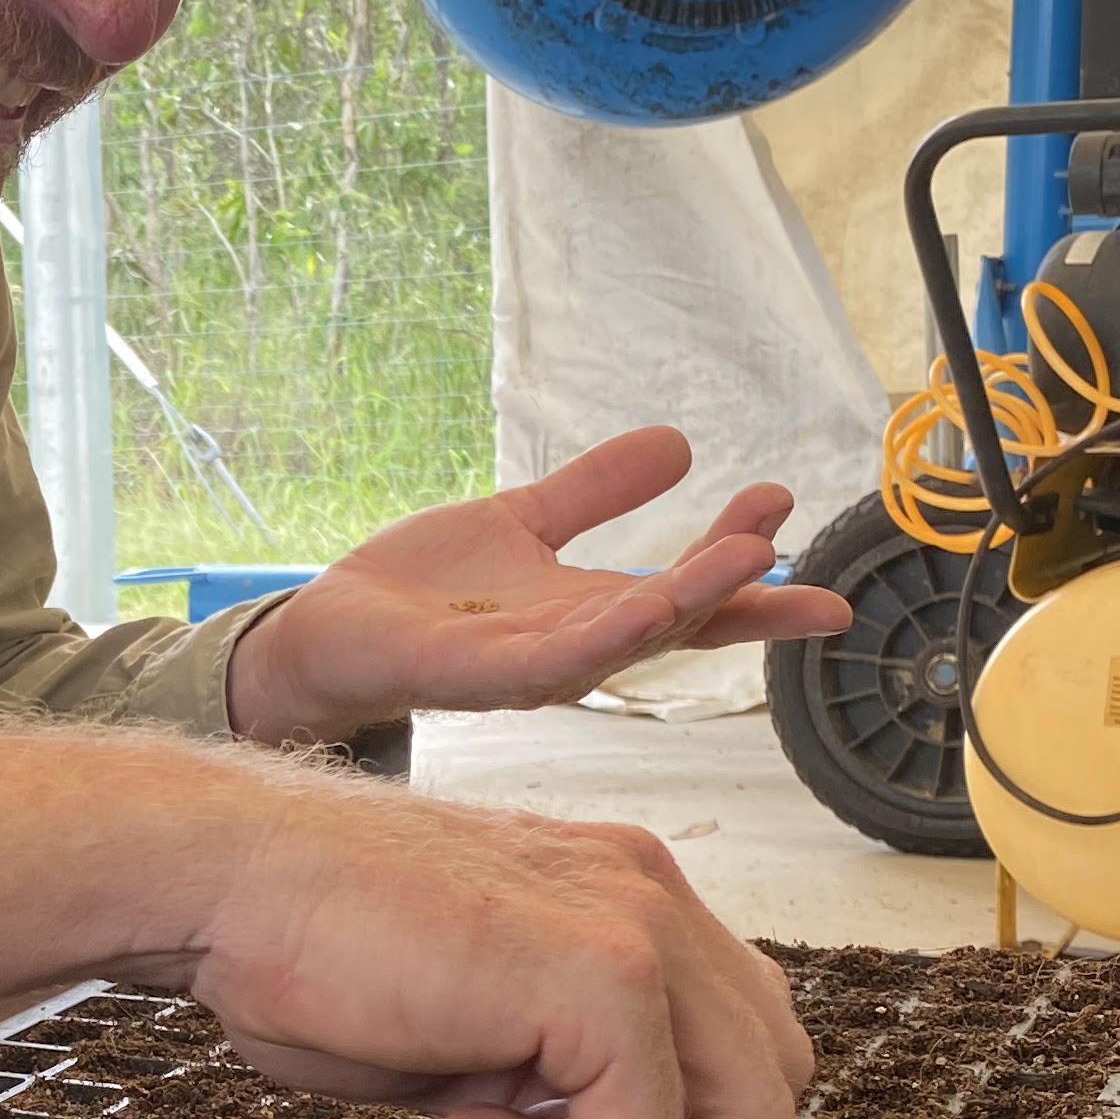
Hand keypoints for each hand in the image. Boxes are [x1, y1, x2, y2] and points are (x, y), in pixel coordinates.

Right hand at [185, 763, 811, 1118]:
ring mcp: (641, 926)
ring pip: (751, 1116)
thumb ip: (552, 1059)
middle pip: (776, 1077)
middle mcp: (653, 892)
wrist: (221, 876)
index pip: (738, 1034)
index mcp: (625, 891)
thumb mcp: (465, 1014)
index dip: (660, 1117)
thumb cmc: (299, 938)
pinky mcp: (606, 976)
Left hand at [224, 426, 853, 747]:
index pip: (684, 597)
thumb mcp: (523, 522)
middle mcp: (571, 650)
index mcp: (587, 614)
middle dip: (735, 586)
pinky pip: (549, 661)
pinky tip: (645, 608)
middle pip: (672, 622)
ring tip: (747, 556)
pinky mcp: (472, 675)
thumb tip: (678, 443)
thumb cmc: (424, 591)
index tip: (791, 513)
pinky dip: (603, 637)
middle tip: (784, 532)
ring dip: (688, 601)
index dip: (743, 569)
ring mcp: (525, 670)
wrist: (329, 632)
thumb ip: (595, 490)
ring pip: (623, 639)